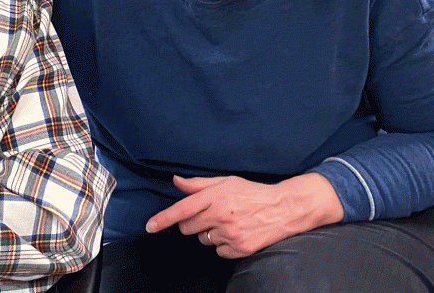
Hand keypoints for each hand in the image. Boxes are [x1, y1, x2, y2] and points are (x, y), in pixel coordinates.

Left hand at [144, 173, 343, 258]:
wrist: (284, 208)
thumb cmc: (252, 192)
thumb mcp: (226, 181)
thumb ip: (198, 184)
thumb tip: (176, 181)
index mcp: (215, 197)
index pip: (181, 210)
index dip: (163, 219)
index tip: (150, 226)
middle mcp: (221, 216)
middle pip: (188, 228)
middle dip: (192, 223)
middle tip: (209, 215)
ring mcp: (231, 234)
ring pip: (202, 239)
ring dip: (209, 233)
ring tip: (228, 222)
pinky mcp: (240, 249)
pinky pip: (218, 251)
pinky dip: (223, 244)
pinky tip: (235, 233)